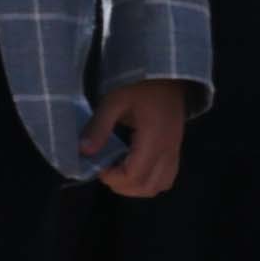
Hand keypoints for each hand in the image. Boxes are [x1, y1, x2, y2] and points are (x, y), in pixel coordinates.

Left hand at [82, 76, 193, 200]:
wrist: (168, 73)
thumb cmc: (140, 84)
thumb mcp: (113, 100)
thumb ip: (99, 127)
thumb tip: (84, 152)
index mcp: (154, 137)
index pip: (134, 175)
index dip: (112, 177)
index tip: (99, 165)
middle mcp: (168, 149)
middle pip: (147, 187)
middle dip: (122, 185)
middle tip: (106, 169)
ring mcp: (175, 150)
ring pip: (160, 186)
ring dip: (137, 186)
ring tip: (119, 170)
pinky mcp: (175, 149)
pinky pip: (167, 177)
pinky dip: (150, 180)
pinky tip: (134, 166)